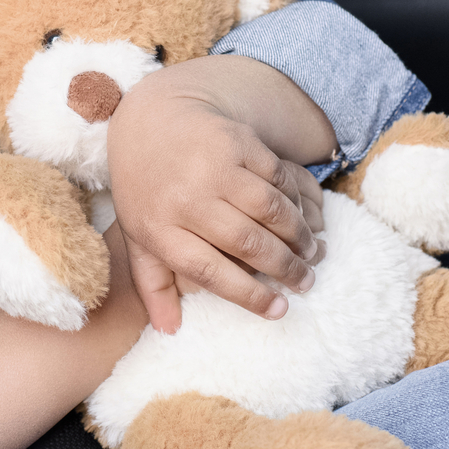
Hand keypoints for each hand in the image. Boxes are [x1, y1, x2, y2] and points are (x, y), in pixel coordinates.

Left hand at [106, 55, 331, 333]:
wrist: (150, 118)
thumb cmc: (145, 187)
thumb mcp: (137, 234)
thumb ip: (153, 282)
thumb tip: (169, 330)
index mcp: (158, 228)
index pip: (209, 271)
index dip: (248, 295)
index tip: (278, 310)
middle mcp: (185, 198)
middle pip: (246, 242)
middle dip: (284, 268)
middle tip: (304, 282)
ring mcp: (212, 166)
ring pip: (270, 210)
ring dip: (298, 236)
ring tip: (311, 253)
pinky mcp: (236, 140)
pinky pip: (278, 177)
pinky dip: (297, 200)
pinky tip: (304, 216)